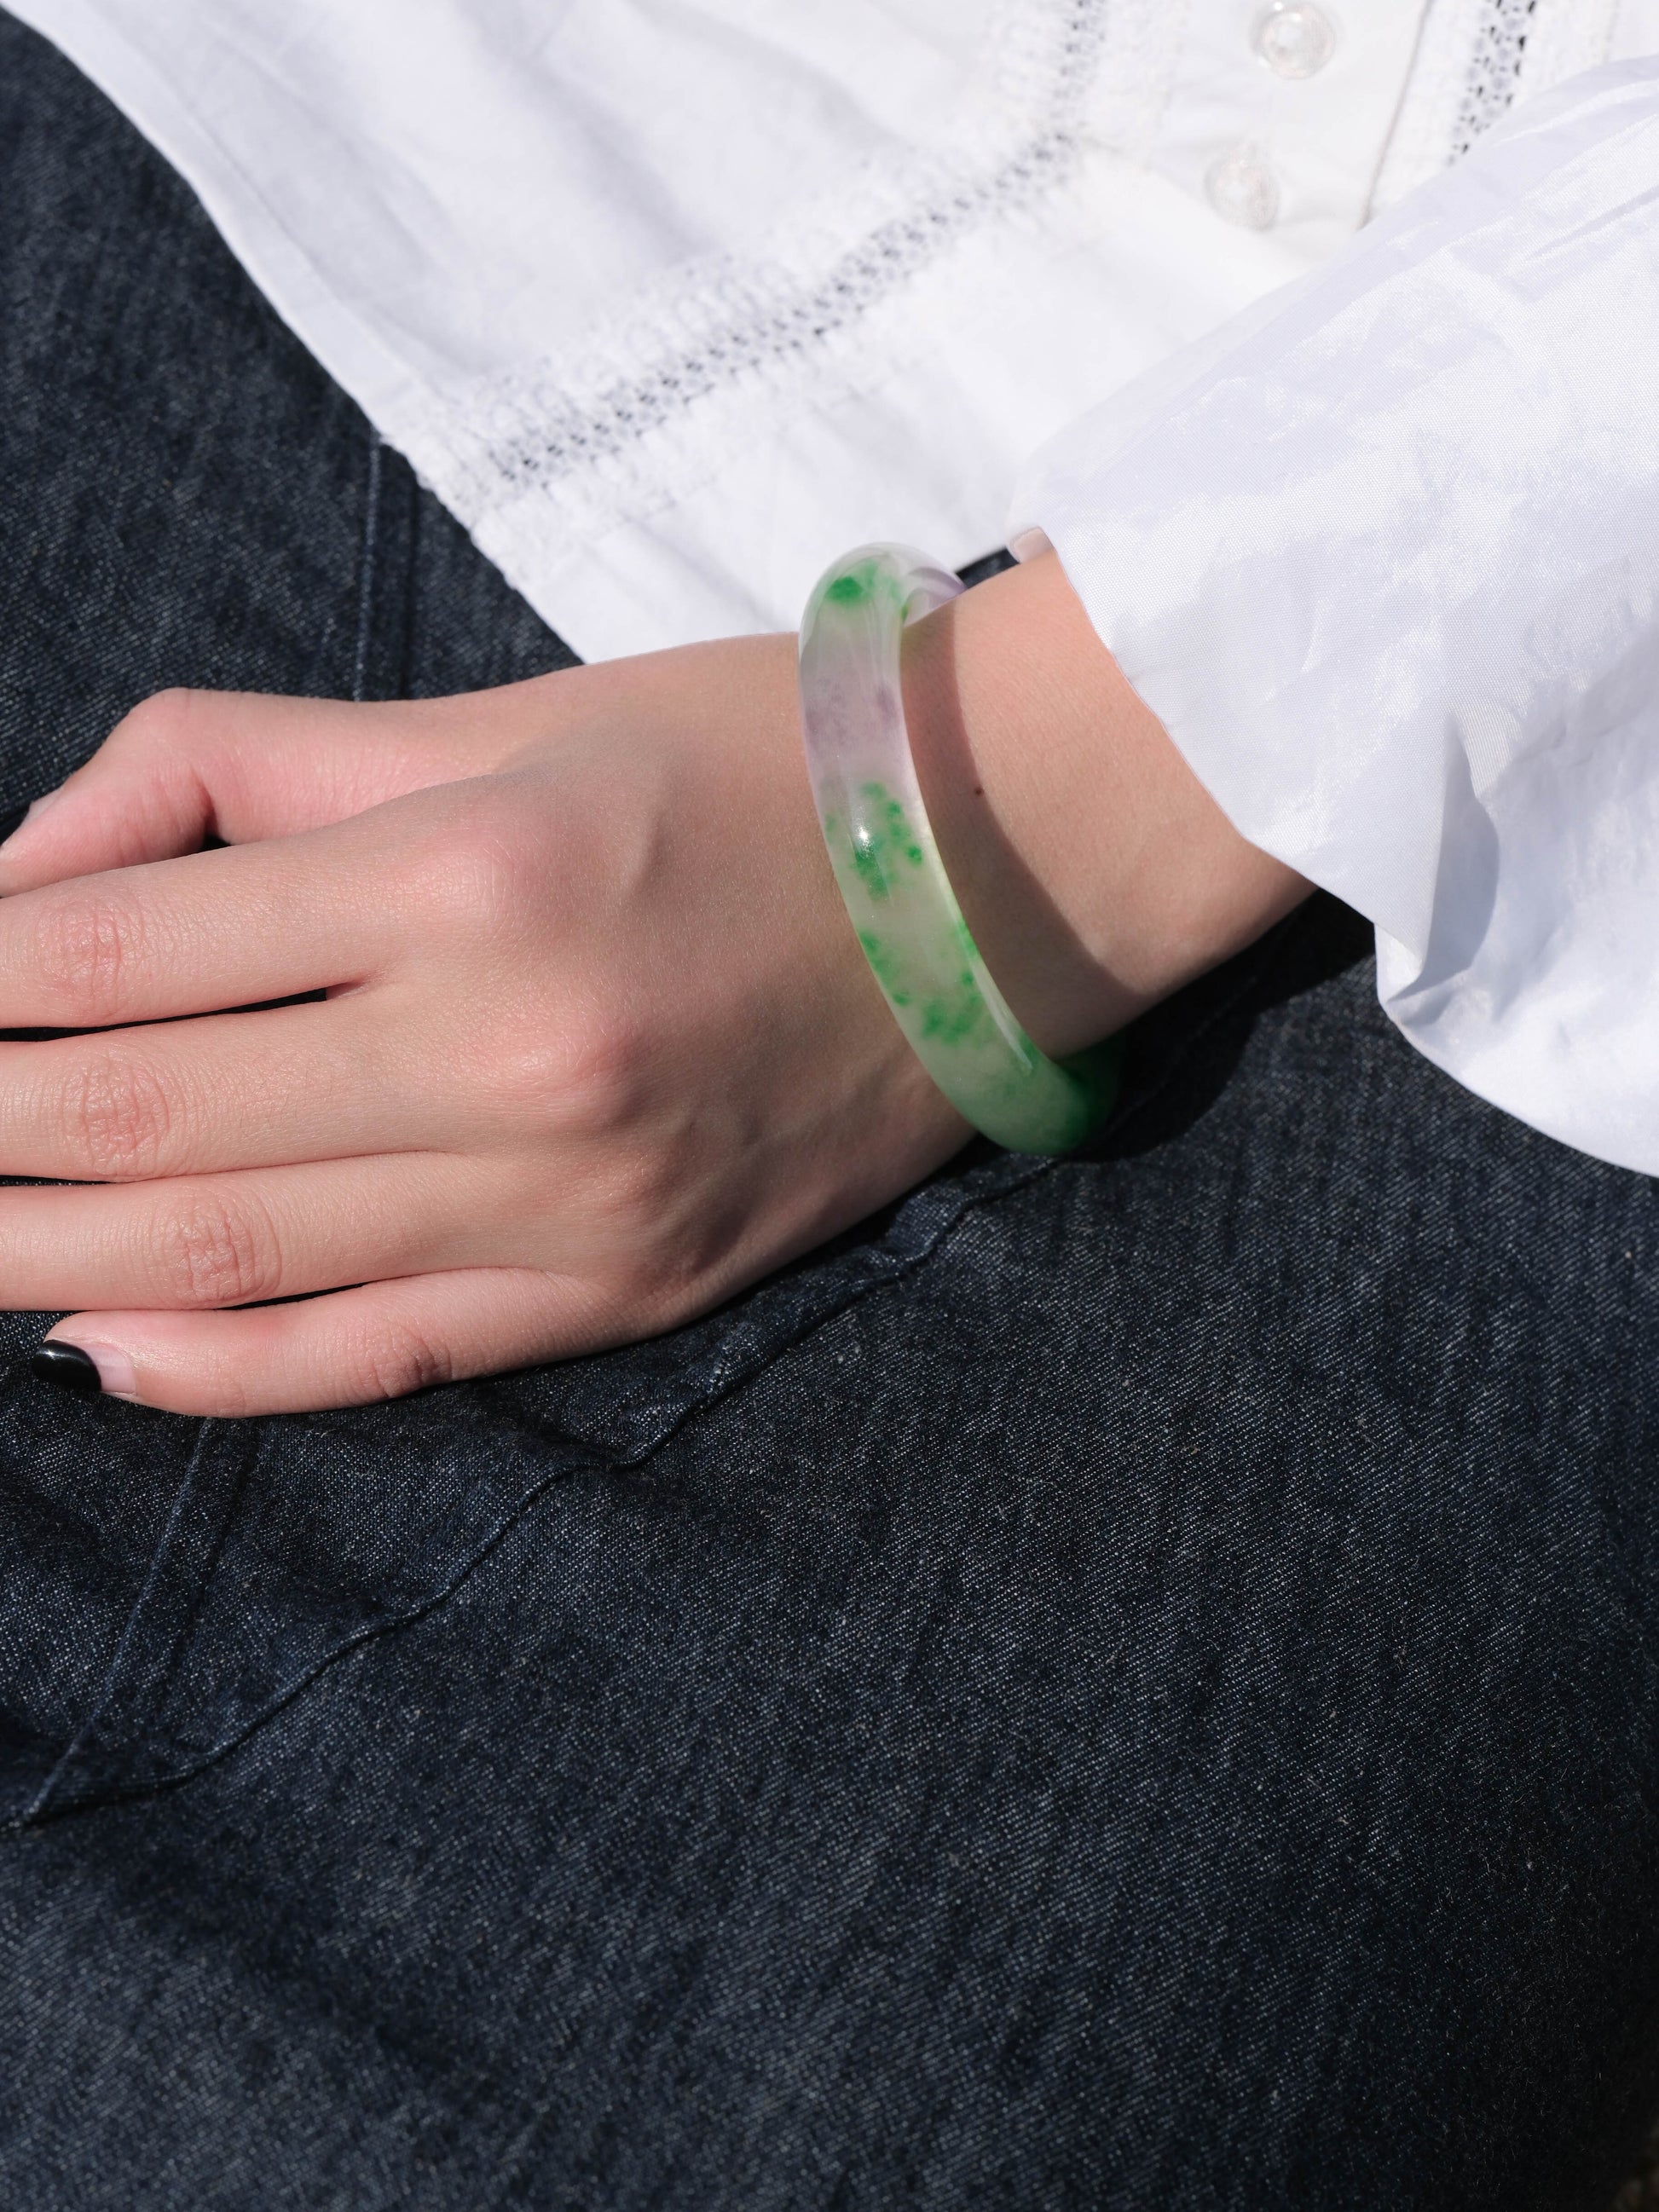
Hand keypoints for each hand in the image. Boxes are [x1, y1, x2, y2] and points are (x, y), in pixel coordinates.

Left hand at [0, 555, 1302, 1415]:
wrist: (1004, 871)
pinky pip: (382, 1355)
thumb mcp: (487, 710)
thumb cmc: (742, 755)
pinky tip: (98, 1343)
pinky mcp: (626, 1287)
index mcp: (469, 873)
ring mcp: (572, 1201)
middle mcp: (509, 1057)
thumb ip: (231, 769)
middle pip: (134, 1125)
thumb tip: (23, 881)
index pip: (114, 954)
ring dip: (34, 1254)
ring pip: (226, 1259)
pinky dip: (219, 1368)